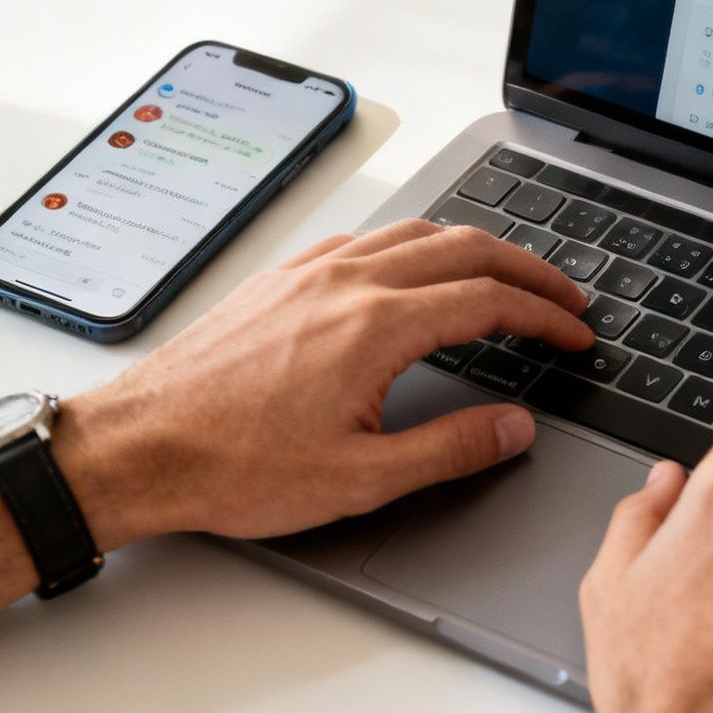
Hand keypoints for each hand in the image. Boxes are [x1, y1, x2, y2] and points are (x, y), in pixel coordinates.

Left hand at [52, 220, 595, 548]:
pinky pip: (365, 239)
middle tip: (564, 296)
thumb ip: (449, 449)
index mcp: (377, 326)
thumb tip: (513, 428)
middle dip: (528, 268)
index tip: (575, 334)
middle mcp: (347, 283)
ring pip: (416, 232)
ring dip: (474, 246)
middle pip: (465, 247)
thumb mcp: (359, 480)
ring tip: (505, 273)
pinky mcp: (280, 280)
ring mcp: (310, 274)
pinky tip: (413, 268)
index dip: (546, 317)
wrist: (137, 448)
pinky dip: (413, 244)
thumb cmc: (232, 466)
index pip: (490, 301)